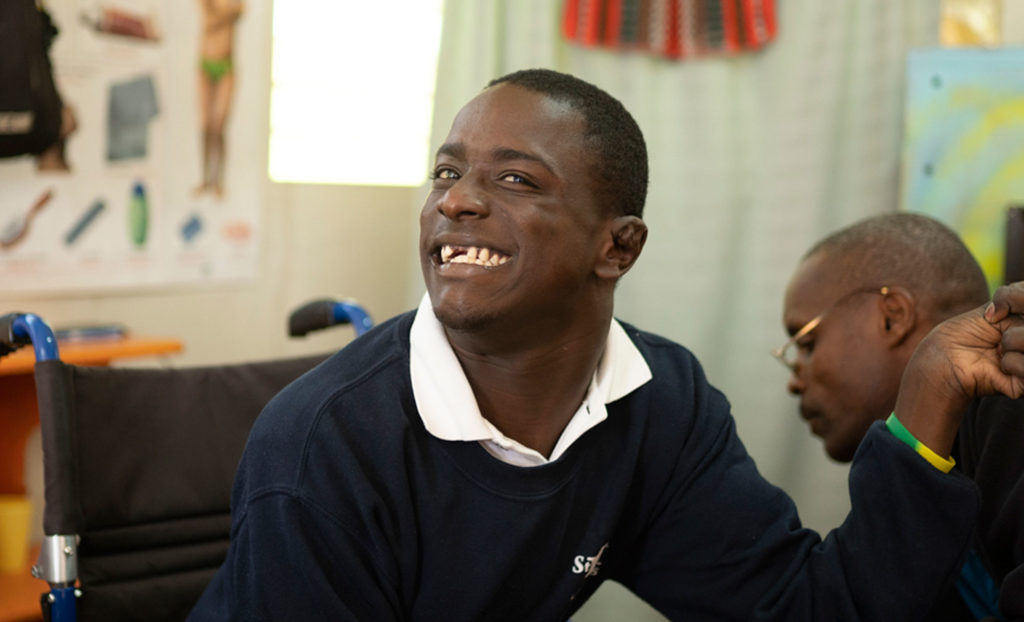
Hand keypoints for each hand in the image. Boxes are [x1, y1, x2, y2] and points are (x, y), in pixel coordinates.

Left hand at [893, 282, 1023, 456]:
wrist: (937, 367)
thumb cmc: (954, 339)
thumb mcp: (985, 313)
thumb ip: (1012, 300)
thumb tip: (1016, 296)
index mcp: (1020, 325)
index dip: (1020, 299)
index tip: (997, 311)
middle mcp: (1023, 344)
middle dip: (1014, 324)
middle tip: (994, 335)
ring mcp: (1022, 365)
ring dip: (1010, 344)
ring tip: (993, 353)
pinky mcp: (1020, 384)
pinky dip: (1012, 364)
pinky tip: (996, 368)